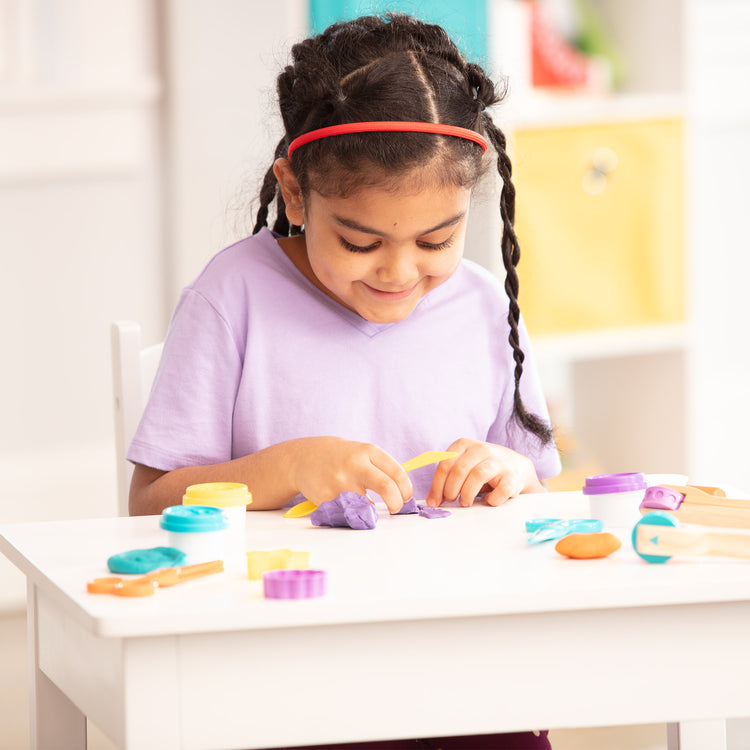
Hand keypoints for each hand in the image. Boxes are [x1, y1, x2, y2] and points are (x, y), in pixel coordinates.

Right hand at [287, 437, 412, 512]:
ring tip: (360, 501)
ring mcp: (340, 481)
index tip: (405, 497)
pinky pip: (348, 512)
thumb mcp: (362, 452)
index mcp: (368, 451)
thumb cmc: (340, 457)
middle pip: (387, 488)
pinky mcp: (327, 497)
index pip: (397, 473)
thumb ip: (381, 468)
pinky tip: (342, 501)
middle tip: (395, 508)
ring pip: (368, 505)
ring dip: (369, 509)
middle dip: (396, 503)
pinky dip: (351, 511)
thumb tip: (402, 493)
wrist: (303, 458)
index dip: (406, 490)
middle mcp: (355, 464)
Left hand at [424, 438, 542, 507]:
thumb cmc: (484, 468)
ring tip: (465, 502)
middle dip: (450, 490)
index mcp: (465, 445)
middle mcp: (482, 449)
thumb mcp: (463, 466)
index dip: (437, 485)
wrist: (517, 466)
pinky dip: (492, 499)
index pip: (445, 464)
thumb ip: (447, 479)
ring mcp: (499, 462)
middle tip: (450, 500)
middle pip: (459, 470)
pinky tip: (488, 500)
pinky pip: (500, 490)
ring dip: (467, 493)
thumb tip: (432, 499)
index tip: (434, 501)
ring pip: (478, 475)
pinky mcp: (513, 476)